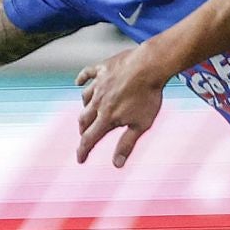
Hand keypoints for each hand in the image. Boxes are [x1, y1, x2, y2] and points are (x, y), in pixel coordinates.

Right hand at [75, 49, 166, 167]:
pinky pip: (87, 74)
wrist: (150, 65)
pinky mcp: (102, 68)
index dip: (83, 151)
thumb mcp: (141, 124)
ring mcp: (99, 84)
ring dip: (85, 108)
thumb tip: (116, 164)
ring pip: (85, 98)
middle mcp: (98, 101)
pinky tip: (78, 83)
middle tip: (85, 137)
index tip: (80, 160)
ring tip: (89, 112)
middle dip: (83, 131)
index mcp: (107, 117)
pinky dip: (81, 79)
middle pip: (84, 120)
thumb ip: (127, 144)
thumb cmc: (148, 96)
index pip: (90, 138)